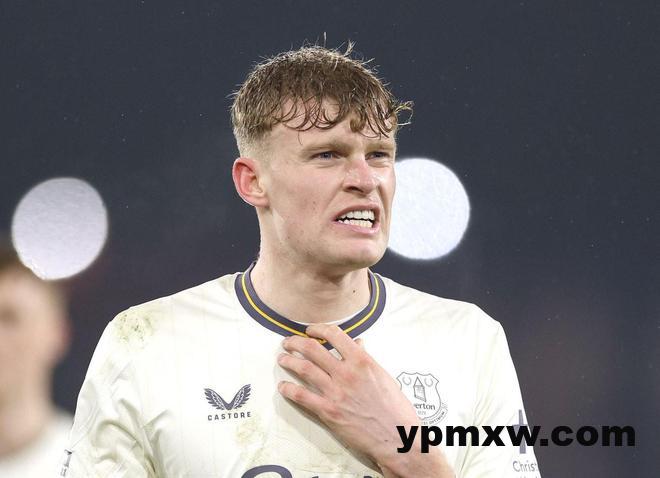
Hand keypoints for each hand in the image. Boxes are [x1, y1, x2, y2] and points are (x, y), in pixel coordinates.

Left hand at [277, 324, 453, 477]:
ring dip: (289, 361)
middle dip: (296, 342)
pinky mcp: (328, 411)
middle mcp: (346, 373)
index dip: (318, 329)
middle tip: (289, 342)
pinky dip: (289, 389)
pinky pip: (302, 396)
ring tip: (283, 358)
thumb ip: (366, 359)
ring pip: (304, 368)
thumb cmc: (394, 408)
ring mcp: (335, 392)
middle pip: (313, 349)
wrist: (397, 437)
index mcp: (362, 361)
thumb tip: (357, 344)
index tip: (311, 330)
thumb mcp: (383, 377)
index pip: (334, 335)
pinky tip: (283, 386)